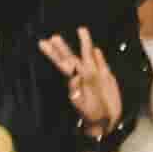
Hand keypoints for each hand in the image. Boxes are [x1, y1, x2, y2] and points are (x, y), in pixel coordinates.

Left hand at [42, 25, 128, 150]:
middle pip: (72, 58)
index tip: (44, 44)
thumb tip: (73, 77)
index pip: (62, 64)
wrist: (108, 121)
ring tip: (81, 30)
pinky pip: (101, 63)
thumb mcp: (83, 106)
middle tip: (53, 37)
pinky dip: (99, 56)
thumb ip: (77, 92)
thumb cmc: (93, 116)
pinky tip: (95, 49)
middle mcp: (83, 76)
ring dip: (84, 43)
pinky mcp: (106, 78)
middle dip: (62, 48)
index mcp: (75, 81)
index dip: (54, 54)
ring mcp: (95, 76)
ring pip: (88, 56)